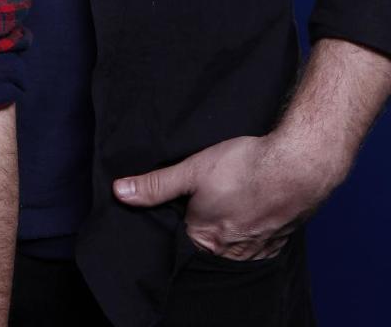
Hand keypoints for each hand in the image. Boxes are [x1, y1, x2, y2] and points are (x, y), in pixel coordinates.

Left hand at [112, 132, 339, 260]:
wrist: (298, 166)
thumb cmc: (245, 167)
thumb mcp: (192, 169)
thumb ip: (156, 184)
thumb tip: (120, 192)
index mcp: (205, 238)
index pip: (181, 235)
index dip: (178, 215)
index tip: (183, 198)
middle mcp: (231, 252)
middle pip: (207, 240)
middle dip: (204, 219)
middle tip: (211, 193)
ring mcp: (258, 248)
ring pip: (233, 239)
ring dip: (230, 221)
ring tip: (232, 194)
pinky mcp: (279, 239)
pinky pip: (257, 237)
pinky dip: (252, 223)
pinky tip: (254, 202)